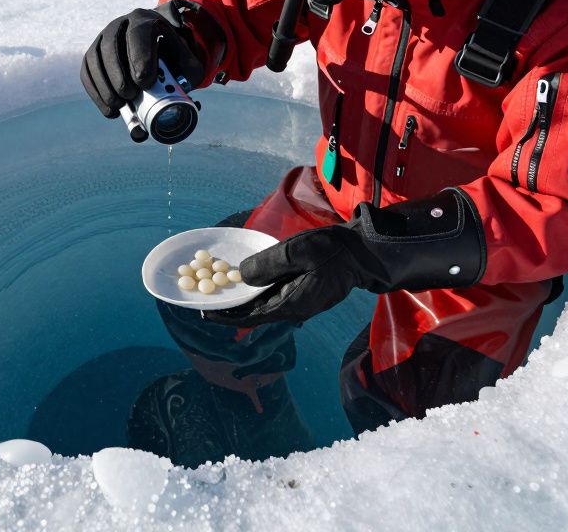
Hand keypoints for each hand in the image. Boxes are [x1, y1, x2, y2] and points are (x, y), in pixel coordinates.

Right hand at [80, 7, 205, 118]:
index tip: (144, 82)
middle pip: (111, 45)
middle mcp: (121, 24)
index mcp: (146, 21)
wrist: (155, 47)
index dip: (139, 57)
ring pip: (95, 58)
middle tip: (129, 96)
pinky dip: (95, 91)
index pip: (139, 34)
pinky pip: (87, 71)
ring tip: (118, 106)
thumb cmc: (172, 55)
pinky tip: (108, 108)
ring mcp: (103, 37)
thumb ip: (189, 73)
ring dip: (104, 85)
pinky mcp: (92, 53)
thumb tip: (186, 98)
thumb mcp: (186, 60)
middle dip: (118, 74)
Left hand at [206, 189, 487, 327]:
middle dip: (231, 308)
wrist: (364, 251)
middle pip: (254, 313)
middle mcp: (293, 309)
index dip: (225, 316)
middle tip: (207, 299)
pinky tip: (249, 280)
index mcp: (290, 304)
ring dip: (244, 300)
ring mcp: (301, 302)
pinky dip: (258, 291)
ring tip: (223, 289)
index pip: (250, 317)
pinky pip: (274, 296)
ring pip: (264, 305)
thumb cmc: (334, 250)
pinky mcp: (306, 293)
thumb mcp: (298, 252)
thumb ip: (268, 264)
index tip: (203, 313)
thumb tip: (241, 276)